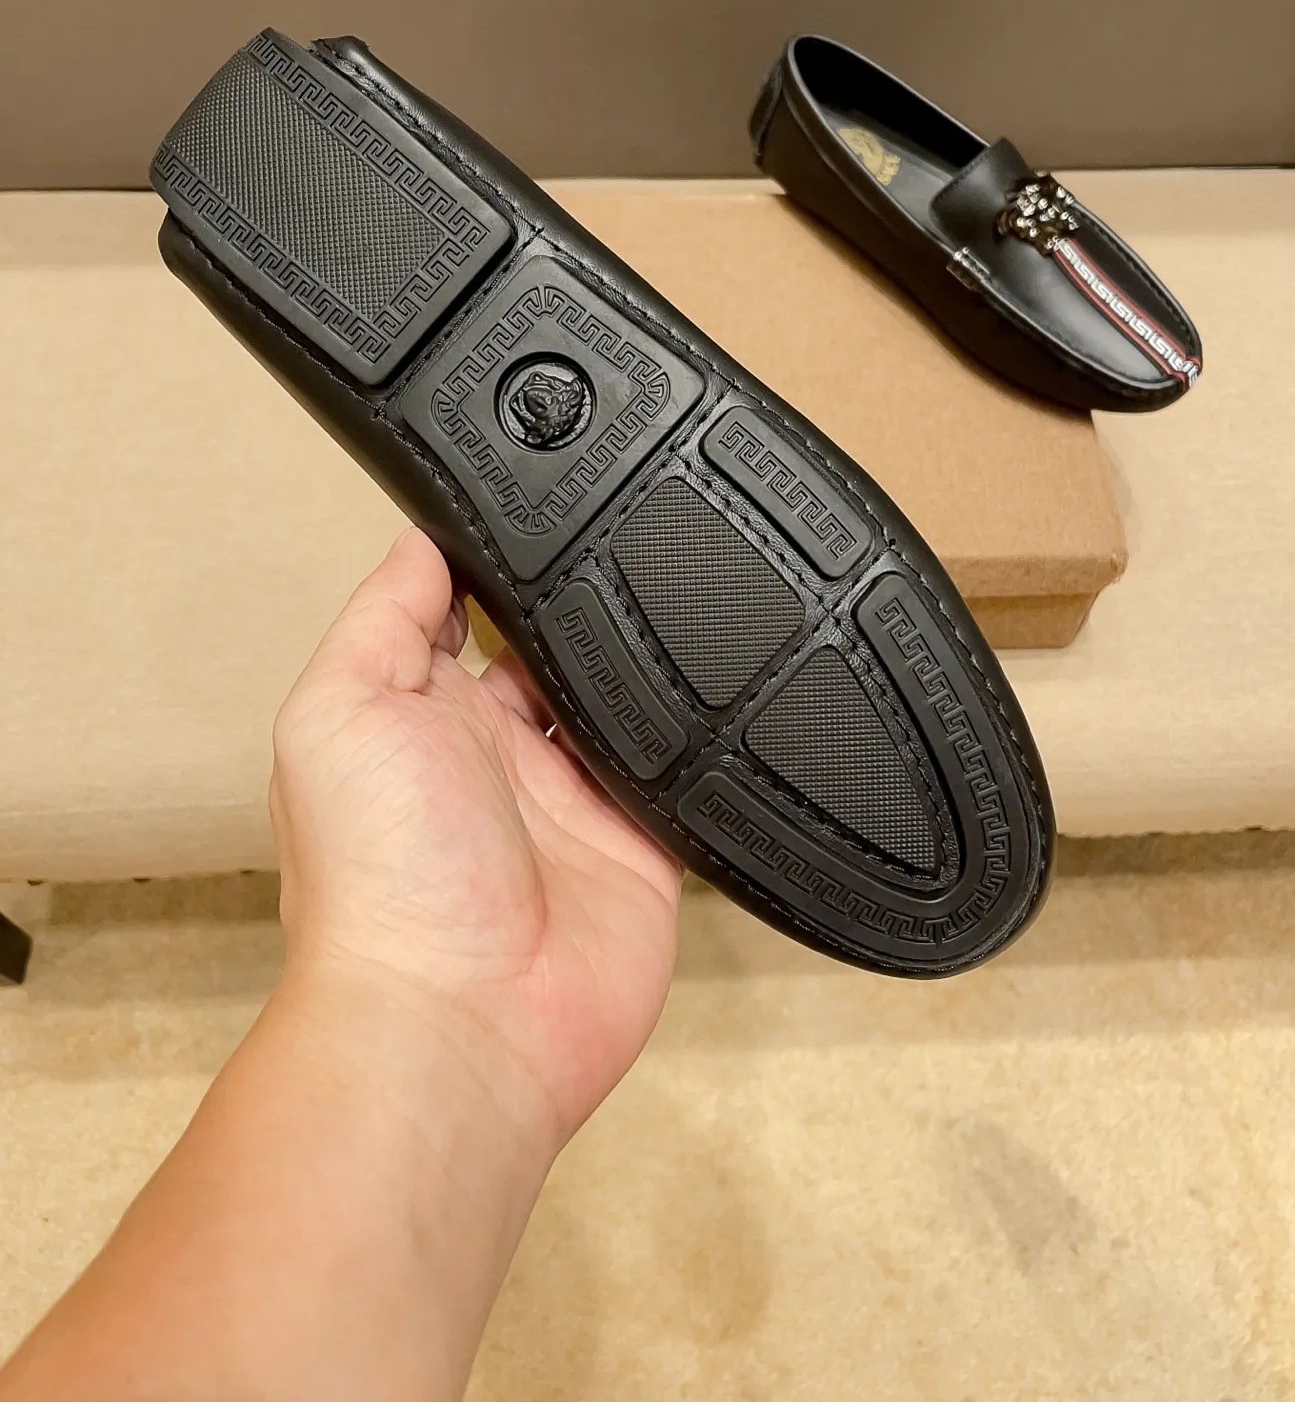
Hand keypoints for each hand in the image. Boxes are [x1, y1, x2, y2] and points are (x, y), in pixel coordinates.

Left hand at [269, 529, 680, 1148]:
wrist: (462, 1023)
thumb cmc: (376, 883)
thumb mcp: (338, 711)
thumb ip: (383, 617)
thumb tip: (421, 539)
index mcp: (417, 720)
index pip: (459, 619)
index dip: (495, 572)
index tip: (541, 512)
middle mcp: (495, 761)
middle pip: (552, 658)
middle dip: (580, 615)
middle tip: (623, 549)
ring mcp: (572, 807)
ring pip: (620, 710)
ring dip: (640, 671)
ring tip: (674, 606)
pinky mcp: (641, 851)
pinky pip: (678, 777)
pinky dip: (693, 742)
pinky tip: (715, 690)